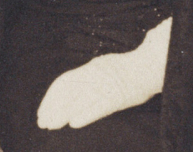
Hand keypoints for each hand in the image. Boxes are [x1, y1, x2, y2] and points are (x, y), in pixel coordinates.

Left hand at [37, 20, 169, 131]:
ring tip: (52, 125)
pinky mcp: (118, 95)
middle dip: (53, 107)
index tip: (42, 111)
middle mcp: (93, 75)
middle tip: (42, 122)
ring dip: (63, 112)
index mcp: (89, 69)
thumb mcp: (102, 68)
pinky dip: (86, 113)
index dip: (51, 97)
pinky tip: (74, 123)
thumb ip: (88, 77)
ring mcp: (105, 84)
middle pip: (67, 91)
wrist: (149, 67)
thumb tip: (72, 90)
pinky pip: (100, 106)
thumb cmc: (126, 70)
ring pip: (79, 99)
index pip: (63, 83)